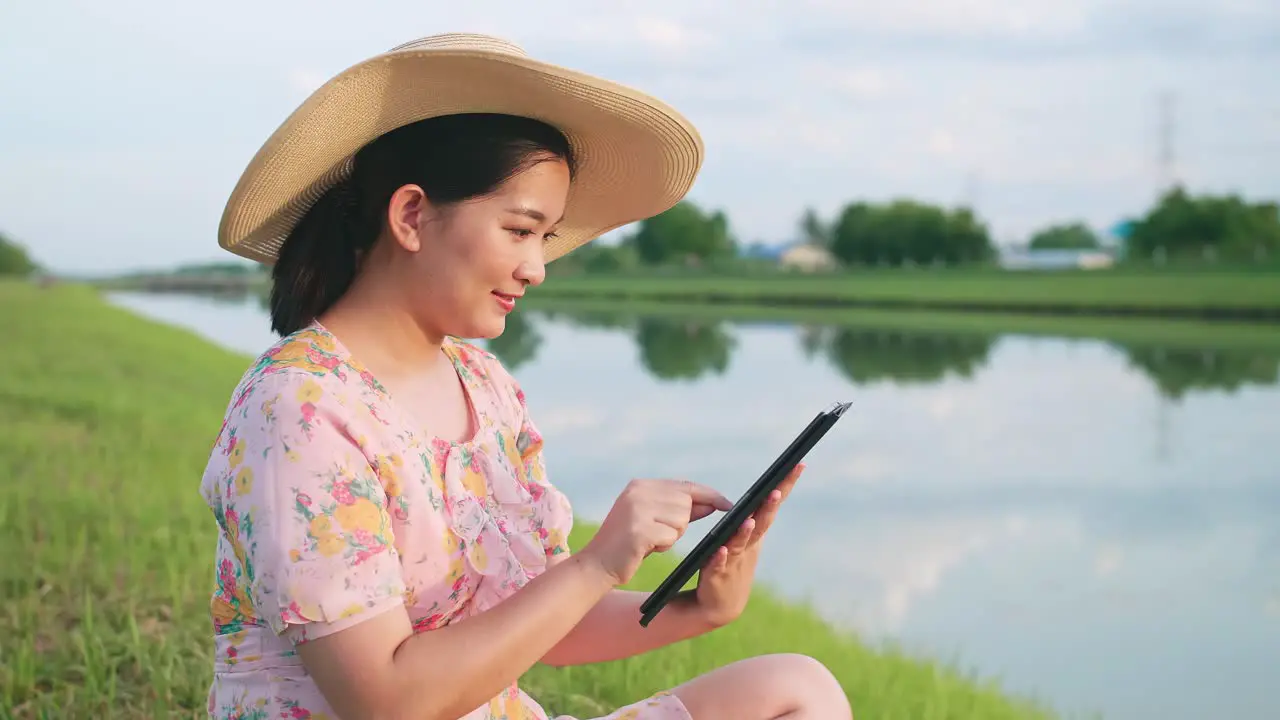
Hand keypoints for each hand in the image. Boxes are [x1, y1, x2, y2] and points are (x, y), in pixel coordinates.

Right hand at [580, 478, 732, 585]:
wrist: (598, 564)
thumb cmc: (629, 543)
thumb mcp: (654, 520)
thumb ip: (682, 509)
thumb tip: (714, 502)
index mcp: (641, 485)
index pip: (685, 486)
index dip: (709, 495)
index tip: (729, 504)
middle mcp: (638, 492)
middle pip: (685, 504)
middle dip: (680, 523)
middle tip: (656, 534)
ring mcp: (637, 509)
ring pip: (680, 520)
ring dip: (671, 535)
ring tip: (648, 540)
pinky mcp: (639, 529)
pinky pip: (670, 536)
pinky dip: (663, 545)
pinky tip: (644, 547)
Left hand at [693, 463, 804, 626]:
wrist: (719, 604)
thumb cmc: (731, 565)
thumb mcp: (742, 539)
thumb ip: (750, 518)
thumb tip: (762, 492)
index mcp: (755, 533)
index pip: (771, 505)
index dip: (785, 485)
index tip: (798, 464)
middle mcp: (749, 545)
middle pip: (762, 521)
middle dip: (770, 506)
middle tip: (777, 489)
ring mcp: (735, 561)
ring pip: (741, 543)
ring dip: (745, 531)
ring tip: (750, 519)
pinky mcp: (718, 576)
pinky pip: (718, 564)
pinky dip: (721, 557)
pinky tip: (722, 550)